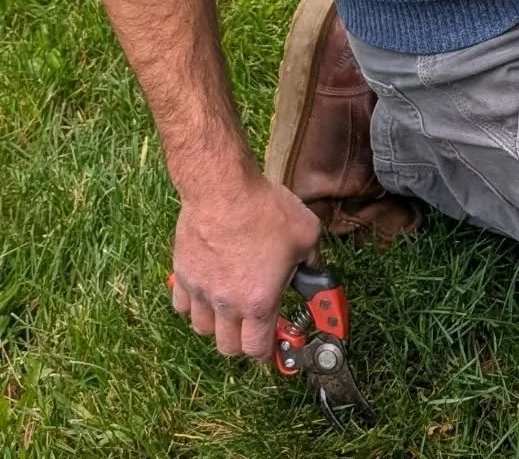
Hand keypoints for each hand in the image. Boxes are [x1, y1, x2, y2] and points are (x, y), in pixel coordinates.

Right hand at [170, 167, 320, 359]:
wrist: (224, 189)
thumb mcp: (307, 235)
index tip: (271, 348)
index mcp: (259, 302)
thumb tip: (312, 270)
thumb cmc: (265, 210)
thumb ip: (311, 261)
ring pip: (203, 328)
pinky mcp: (182, 274)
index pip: (258, 349)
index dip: (266, 353)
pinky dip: (193, 304)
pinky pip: (182, 305)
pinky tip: (206, 289)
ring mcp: (201, 291)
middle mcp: (227, 304)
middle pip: (227, 347)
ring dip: (217, 324)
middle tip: (252, 327)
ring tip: (230, 307)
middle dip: (242, 342)